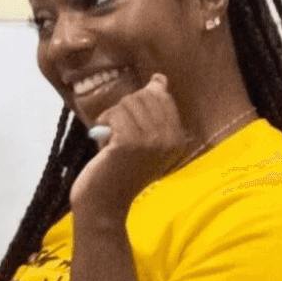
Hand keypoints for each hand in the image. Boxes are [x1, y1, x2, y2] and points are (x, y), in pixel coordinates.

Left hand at [69, 73, 188, 221]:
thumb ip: (153, 112)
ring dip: (112, 116)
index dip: (139, 100)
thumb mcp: (143, 139)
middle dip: (123, 107)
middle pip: (144, 96)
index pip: (162, 98)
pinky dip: (104, 123)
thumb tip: (159, 79)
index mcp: (178, 139)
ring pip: (128, 103)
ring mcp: (152, 142)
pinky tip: (104, 141)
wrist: (103, 202)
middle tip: (116, 130)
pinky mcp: (130, 143)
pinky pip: (115, 114)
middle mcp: (171, 140)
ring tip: (110, 137)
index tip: (129, 121)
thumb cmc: (118, 169)